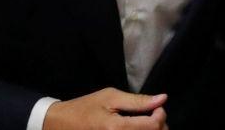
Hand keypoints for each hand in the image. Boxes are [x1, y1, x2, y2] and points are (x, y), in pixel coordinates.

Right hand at [41, 89, 167, 129]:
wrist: (61, 125)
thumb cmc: (85, 108)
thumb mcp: (110, 97)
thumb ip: (137, 101)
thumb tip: (162, 98)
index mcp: (116, 128)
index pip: (153, 126)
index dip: (161, 115)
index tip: (157, 106)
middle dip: (159, 126)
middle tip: (153, 115)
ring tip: (146, 123)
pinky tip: (137, 129)